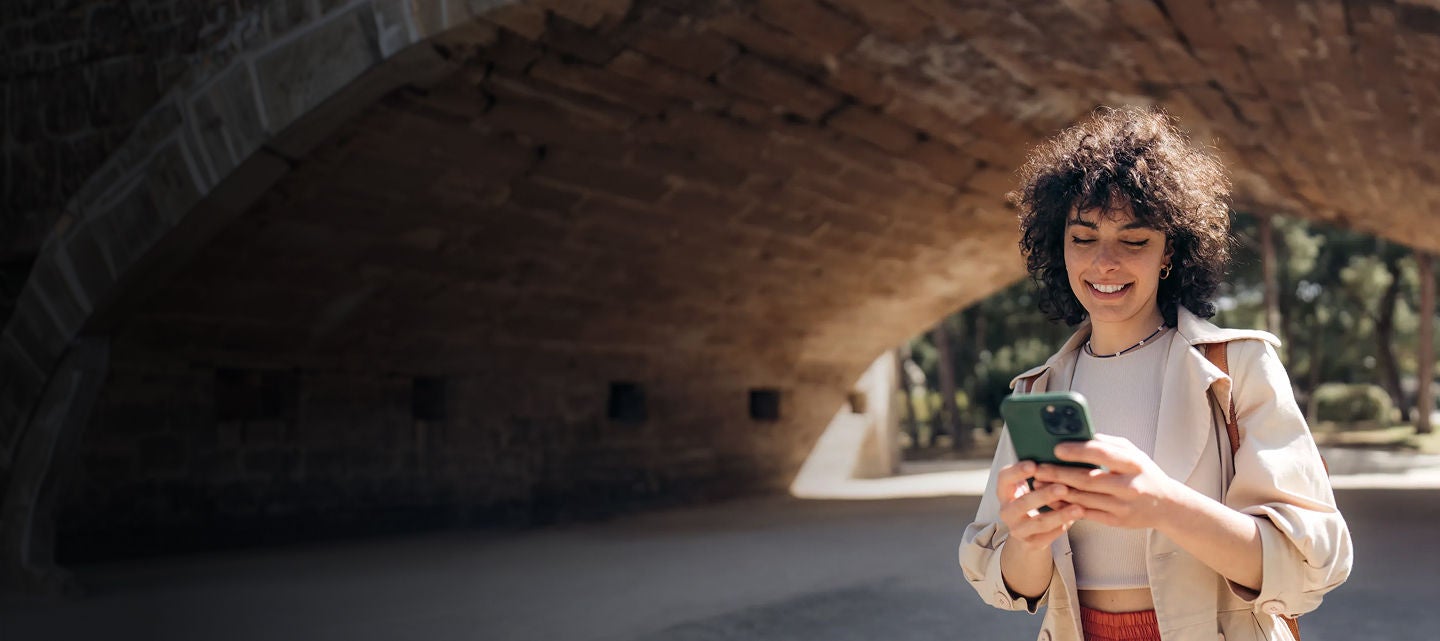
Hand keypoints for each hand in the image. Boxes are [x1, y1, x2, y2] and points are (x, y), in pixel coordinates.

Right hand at [995, 459, 1084, 551]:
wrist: (1028, 532)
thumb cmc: (1034, 499)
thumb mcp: (1031, 485)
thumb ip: (1040, 472)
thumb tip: (1065, 451)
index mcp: (1005, 492)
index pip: (1004, 479)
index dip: (1017, 472)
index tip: (1034, 464)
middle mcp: (1006, 511)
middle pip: (1022, 503)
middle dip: (1043, 495)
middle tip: (1063, 487)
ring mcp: (1017, 529)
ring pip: (1038, 523)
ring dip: (1059, 515)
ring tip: (1078, 508)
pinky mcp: (1030, 543)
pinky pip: (1047, 537)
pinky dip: (1062, 528)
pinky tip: (1075, 520)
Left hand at [1034, 434, 1182, 529]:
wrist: (1166, 505)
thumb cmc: (1144, 473)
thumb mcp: (1133, 453)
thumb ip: (1108, 444)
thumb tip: (1080, 436)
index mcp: (1133, 464)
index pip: (1102, 455)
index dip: (1077, 451)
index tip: (1056, 448)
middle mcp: (1129, 486)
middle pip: (1087, 479)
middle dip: (1059, 473)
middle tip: (1038, 468)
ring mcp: (1123, 506)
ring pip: (1083, 499)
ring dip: (1058, 491)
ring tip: (1039, 483)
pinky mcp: (1117, 521)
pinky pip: (1086, 514)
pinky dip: (1066, 507)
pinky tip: (1052, 500)